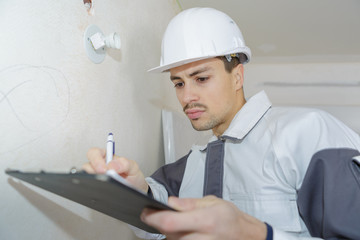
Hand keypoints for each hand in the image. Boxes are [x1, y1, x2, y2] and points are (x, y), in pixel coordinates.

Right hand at [83, 147, 148, 192]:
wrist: (137, 190)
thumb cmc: (133, 177)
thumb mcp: (133, 167)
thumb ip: (125, 163)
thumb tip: (112, 165)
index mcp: (107, 158)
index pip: (95, 152)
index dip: (96, 159)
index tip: (104, 168)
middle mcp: (100, 167)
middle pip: (87, 165)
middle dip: (93, 169)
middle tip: (104, 175)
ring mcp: (97, 178)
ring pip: (87, 177)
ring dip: (94, 180)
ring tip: (106, 183)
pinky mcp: (97, 188)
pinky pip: (90, 188)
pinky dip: (95, 189)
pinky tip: (104, 190)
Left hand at [141, 196, 266, 239]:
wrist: (246, 236)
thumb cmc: (231, 218)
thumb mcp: (213, 202)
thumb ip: (190, 203)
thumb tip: (170, 202)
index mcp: (206, 221)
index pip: (171, 222)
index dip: (154, 218)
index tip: (146, 212)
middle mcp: (203, 238)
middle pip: (169, 235)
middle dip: (161, 225)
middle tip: (160, 214)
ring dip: (169, 234)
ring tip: (180, 224)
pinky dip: (177, 238)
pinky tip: (183, 232)